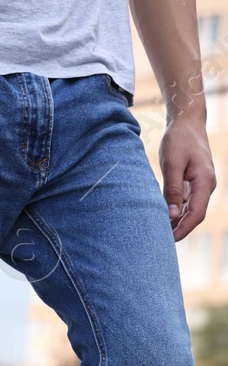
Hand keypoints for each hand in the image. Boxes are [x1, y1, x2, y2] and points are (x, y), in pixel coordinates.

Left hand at [159, 114, 214, 240]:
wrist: (187, 122)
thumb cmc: (179, 139)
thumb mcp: (172, 164)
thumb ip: (172, 189)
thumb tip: (172, 215)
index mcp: (204, 182)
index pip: (196, 214)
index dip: (183, 229)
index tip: (169, 241)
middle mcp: (206, 185)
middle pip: (195, 214)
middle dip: (179, 229)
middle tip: (160, 243)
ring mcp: (201, 184)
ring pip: (191, 209)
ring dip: (177, 222)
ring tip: (159, 234)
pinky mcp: (194, 181)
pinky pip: (187, 201)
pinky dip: (177, 211)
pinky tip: (164, 218)